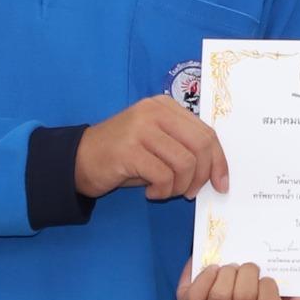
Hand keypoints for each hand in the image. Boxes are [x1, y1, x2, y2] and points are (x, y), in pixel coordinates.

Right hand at [75, 95, 228, 199]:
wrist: (77, 160)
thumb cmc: (122, 156)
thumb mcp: (157, 144)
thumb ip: (183, 147)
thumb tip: (216, 172)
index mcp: (165, 106)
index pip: (206, 132)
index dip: (218, 161)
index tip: (221, 184)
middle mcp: (154, 111)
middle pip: (200, 145)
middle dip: (201, 176)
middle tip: (189, 192)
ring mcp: (140, 128)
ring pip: (184, 163)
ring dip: (179, 187)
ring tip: (164, 191)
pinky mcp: (128, 150)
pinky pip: (163, 176)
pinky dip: (162, 191)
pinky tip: (150, 192)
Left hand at [176, 260, 299, 299]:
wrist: (228, 263)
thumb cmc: (258, 282)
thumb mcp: (288, 292)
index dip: (268, 286)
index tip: (266, 279)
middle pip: (244, 299)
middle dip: (247, 273)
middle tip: (247, 269)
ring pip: (220, 297)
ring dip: (228, 272)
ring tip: (230, 269)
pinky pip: (196, 294)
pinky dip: (206, 275)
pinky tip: (213, 271)